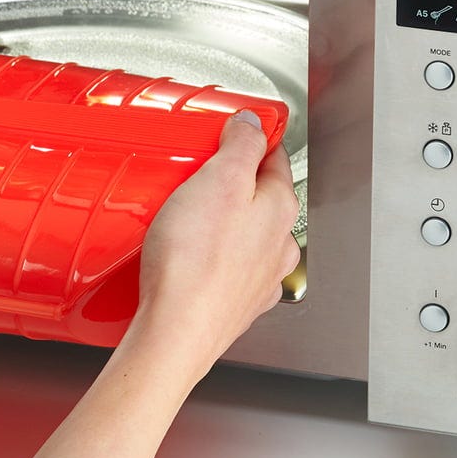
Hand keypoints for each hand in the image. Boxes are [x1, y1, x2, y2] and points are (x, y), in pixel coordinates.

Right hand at [131, 111, 300, 372]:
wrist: (175, 333)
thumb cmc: (196, 264)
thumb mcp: (219, 180)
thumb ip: (241, 146)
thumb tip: (254, 124)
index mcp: (281, 210)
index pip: (274, 158)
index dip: (252, 138)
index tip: (234, 130)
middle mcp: (278, 246)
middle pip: (259, 198)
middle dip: (231, 183)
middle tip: (196, 174)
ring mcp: (258, 279)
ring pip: (243, 236)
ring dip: (220, 222)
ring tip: (182, 217)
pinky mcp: (233, 304)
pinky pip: (224, 267)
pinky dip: (209, 256)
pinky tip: (184, 256)